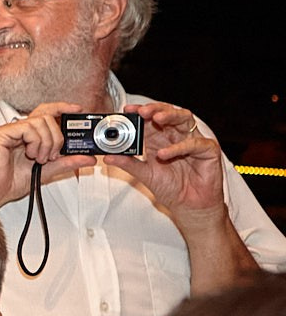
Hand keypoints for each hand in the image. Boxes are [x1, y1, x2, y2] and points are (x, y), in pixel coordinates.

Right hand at [0, 103, 93, 206]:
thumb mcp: (47, 171)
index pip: (46, 113)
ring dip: (47, 142)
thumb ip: (66, 162)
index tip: (77, 110)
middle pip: (46, 116)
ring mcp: (9, 131)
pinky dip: (35, 142)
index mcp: (27, 136)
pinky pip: (27, 128)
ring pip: (40, 121)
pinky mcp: (1, 134)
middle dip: (57, 136)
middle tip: (54, 154)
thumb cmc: (10, 183)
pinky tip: (30, 154)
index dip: (62, 108)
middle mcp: (18, 131)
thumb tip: (87, 158)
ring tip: (40, 158)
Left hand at [103, 102, 228, 222]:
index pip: (150, 119)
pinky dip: (180, 146)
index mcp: (160, 139)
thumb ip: (128, 164)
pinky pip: (195, 143)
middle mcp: (176, 137)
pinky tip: (165, 153)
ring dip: (170, 116)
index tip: (126, 110)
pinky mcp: (208, 150)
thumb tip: (108, 156)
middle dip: (154, 109)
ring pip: (184, 119)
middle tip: (141, 111)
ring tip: (156, 118)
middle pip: (168, 114)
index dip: (140, 112)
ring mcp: (193, 141)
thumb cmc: (171, 188)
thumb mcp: (145, 175)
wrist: (189, 206)